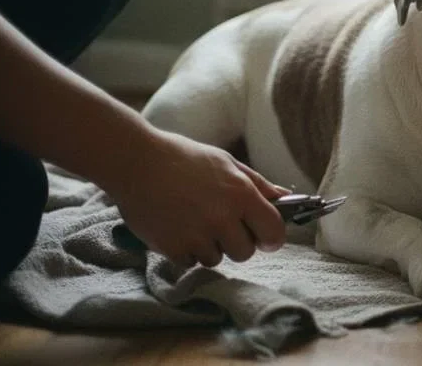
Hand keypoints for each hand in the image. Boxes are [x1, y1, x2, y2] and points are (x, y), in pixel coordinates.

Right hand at [105, 131, 290, 267]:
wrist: (135, 162)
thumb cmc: (184, 158)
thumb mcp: (227, 163)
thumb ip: (258, 184)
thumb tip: (286, 198)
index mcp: (241, 194)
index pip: (273, 231)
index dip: (272, 237)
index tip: (266, 238)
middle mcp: (222, 218)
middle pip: (246, 252)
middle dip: (238, 242)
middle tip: (221, 225)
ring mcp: (196, 236)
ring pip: (217, 259)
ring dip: (210, 247)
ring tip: (194, 221)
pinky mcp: (172, 248)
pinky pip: (191, 262)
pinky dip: (186, 251)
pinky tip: (177, 228)